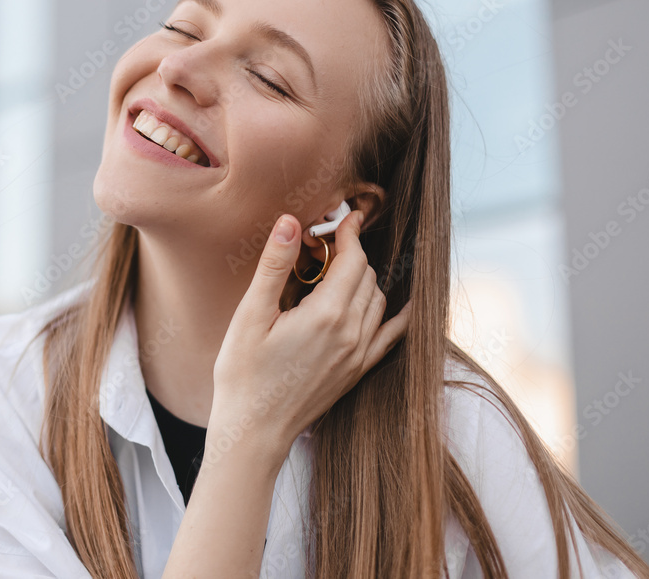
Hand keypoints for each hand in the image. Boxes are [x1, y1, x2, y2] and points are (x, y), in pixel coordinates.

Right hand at [209, 211, 412, 459]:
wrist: (254, 432)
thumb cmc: (243, 375)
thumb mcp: (250, 316)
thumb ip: (274, 266)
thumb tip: (290, 222)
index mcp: (327, 315)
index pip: (353, 259)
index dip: (349, 233)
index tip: (343, 217)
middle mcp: (352, 333)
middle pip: (367, 276)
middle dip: (350, 253)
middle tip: (321, 246)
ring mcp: (359, 354)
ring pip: (378, 300)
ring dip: (364, 278)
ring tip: (335, 271)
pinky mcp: (358, 371)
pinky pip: (392, 335)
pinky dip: (400, 313)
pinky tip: (404, 303)